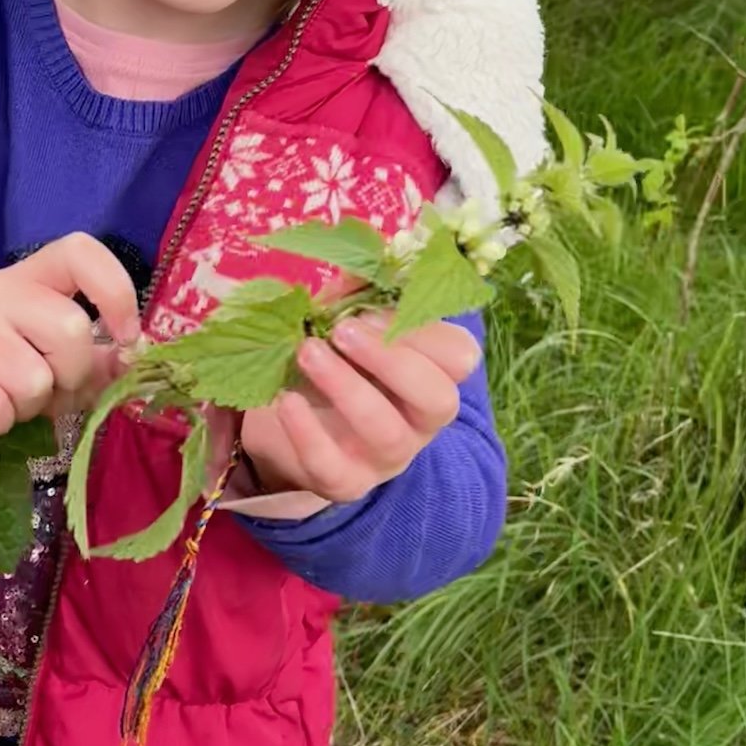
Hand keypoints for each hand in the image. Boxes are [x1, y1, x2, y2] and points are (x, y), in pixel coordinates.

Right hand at [0, 233, 140, 463]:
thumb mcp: (54, 365)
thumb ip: (96, 360)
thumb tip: (135, 357)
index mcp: (29, 279)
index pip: (78, 252)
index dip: (114, 291)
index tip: (124, 338)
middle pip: (69, 329)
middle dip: (69, 377)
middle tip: (43, 392)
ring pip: (32, 379)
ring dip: (27, 409)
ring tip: (4, 404)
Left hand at [238, 312, 481, 506]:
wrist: (292, 423)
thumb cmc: (334, 363)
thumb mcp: (345, 323)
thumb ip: (356, 294)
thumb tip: (360, 264)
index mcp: (430, 375)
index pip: (460, 358)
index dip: (423, 332)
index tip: (372, 311)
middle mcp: (419, 421)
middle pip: (440, 400)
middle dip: (393, 360)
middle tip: (343, 331)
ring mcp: (384, 457)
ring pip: (387, 432)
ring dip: (346, 387)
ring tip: (307, 352)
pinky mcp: (343, 482)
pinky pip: (333, 466)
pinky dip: (307, 431)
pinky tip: (285, 399)